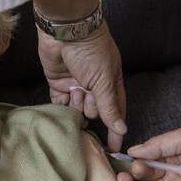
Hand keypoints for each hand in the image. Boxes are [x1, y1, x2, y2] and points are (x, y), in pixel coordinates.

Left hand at [38, 22, 126, 150]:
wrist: (65, 30)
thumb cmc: (92, 51)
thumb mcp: (105, 80)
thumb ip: (110, 106)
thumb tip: (121, 128)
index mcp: (112, 82)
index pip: (116, 111)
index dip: (115, 128)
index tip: (114, 149)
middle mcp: (95, 85)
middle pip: (96, 111)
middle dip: (92, 110)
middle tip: (87, 96)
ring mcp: (76, 84)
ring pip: (78, 108)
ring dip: (77, 105)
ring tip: (76, 91)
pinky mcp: (58, 82)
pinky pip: (60, 102)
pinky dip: (61, 105)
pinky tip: (63, 101)